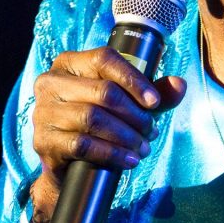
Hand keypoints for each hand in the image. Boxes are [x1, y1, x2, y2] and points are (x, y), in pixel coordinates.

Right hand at [29, 47, 185, 222]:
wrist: (71, 164)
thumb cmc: (101, 123)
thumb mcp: (130, 104)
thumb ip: (155, 93)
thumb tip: (180, 84)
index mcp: (70, 63)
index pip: (104, 58)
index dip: (134, 79)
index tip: (155, 102)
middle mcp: (51, 82)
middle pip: (103, 92)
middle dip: (134, 114)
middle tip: (151, 131)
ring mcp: (43, 112)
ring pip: (93, 119)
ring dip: (126, 135)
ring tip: (144, 147)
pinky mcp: (44, 141)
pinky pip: (82, 145)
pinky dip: (112, 153)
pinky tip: (129, 159)